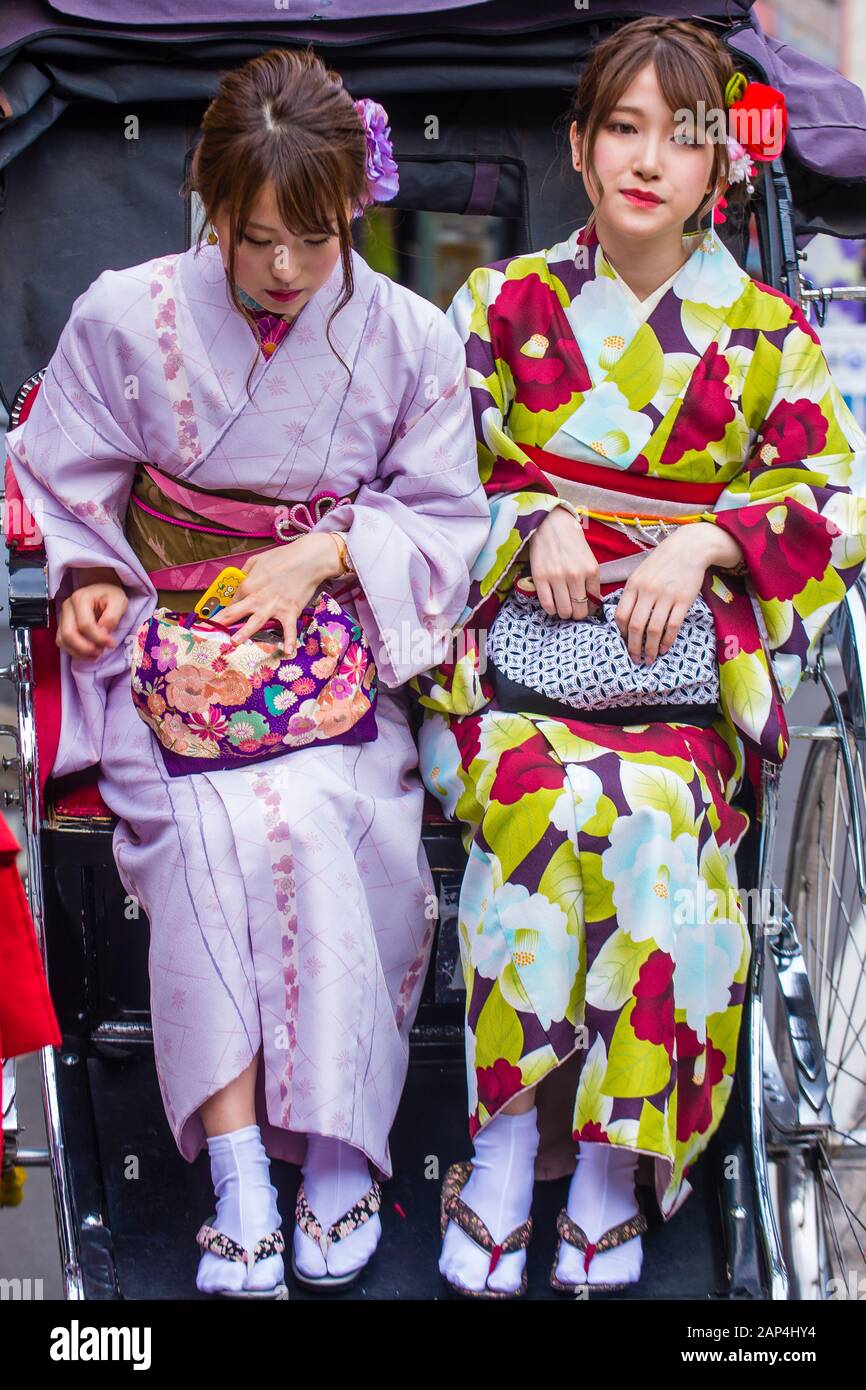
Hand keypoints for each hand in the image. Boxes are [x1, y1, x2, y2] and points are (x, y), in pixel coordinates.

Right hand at [57, 582, 128, 660]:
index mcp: (80, 598)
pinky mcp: (62, 625)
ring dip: (79, 652)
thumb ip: (112, 617)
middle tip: (101, 652)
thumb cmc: (110, 595)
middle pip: (69, 634)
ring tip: (96, 654)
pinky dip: (74, 652)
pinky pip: (62, 642)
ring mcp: (63, 616)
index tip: (111, 644)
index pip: (85, 624)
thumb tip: (103, 633)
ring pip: (63, 640)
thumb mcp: (118, 601)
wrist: (101, 590)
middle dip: (85, 648)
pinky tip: (88, 654)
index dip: (98, 638)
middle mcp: (67, 607)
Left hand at [212, 532, 341, 653]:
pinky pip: (289, 629)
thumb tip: (239, 582)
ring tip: (233, 642)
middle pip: (235, 612)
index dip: (224, 611)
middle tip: (208, 633)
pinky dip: (289, 640)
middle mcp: (257, 598)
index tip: (216, 620)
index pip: (232, 602)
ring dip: (244, 633)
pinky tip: (287, 651)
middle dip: (221, 623)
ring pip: (255, 622)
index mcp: (248, 585)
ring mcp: (274, 606)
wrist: (307, 559)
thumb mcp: (257, 560)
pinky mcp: (290, 611)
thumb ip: (245, 573)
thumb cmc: (283, 557)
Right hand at [528, 506, 601, 618]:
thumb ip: (591, 581)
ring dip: (563, 613)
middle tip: (573, 609)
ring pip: (563, 611)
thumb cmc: (571, 542)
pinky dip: (550, 609)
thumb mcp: (588, 559)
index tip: (585, 608)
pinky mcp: (540, 577)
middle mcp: (575, 575)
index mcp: (591, 570)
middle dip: (577, 614)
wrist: (551, 524)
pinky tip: (552, 604)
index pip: (594, 603)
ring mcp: (556, 577)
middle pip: (579, 611)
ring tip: (562, 607)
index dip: (589, 610)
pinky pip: (547, 605)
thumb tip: (591, 605)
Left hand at [614, 524, 714, 664]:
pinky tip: (665, 648)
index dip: (621, 633)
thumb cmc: (662, 562)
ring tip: (650, 658)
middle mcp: (647, 591)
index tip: (624, 642)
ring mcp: (666, 596)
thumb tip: (624, 618)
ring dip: (650, 648)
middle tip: (635, 659)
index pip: (621, 615)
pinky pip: (673, 626)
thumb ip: (631, 593)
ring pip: (654, 630)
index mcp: (633, 585)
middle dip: (633, 647)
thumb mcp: (640, 573)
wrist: (689, 548)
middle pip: (636, 626)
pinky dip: (667, 641)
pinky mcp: (683, 600)